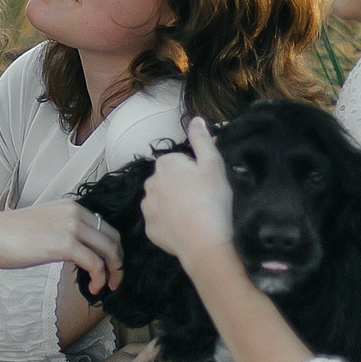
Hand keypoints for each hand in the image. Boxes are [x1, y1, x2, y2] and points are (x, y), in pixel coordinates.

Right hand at [0, 201, 122, 293]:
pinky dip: (100, 279)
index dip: (112, 248)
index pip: (104, 226)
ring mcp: (71, 227)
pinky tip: (93, 289)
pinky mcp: (65, 244)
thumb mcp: (43, 225)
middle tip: (115, 279)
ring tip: (106, 287)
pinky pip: (96, 264)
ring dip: (114, 272)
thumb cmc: (7, 235)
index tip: (109, 267)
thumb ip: (63, 232)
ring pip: (110, 250)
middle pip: (113, 236)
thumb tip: (76, 251)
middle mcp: (75, 212)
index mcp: (71, 207)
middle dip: (118, 261)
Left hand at [141, 117, 234, 260]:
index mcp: (165, 164)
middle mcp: (149, 183)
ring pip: (163, 199)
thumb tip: (196, 118)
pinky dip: (170, 222)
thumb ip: (202, 139)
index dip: (196, 171)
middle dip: (183, 185)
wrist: (204, 243)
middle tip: (203, 199)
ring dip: (175, 203)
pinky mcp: (149, 228)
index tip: (206, 183)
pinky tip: (185, 227)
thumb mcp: (213, 164)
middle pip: (169, 179)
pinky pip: (160, 220)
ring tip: (194, 214)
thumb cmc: (212, 200)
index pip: (180, 161)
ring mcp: (147, 207)